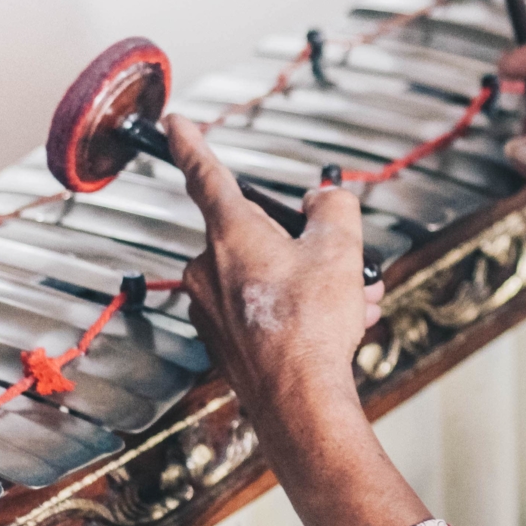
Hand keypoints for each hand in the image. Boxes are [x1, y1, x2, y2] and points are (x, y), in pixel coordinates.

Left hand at [165, 115, 424, 525]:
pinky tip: (332, 328)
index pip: (205, 173)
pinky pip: (262, 308)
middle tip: (341, 264)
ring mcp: (211, 306)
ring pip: (268, 274)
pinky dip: (297, 311)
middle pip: (258, 232)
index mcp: (232, 232)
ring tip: (351, 305)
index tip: (175, 124)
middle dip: (304, 245)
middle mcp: (210, 266)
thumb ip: (332, 207)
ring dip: (311, 283)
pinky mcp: (223, 339)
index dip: (190, 143)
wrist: (299, 401)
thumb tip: (322, 202)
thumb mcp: (340, 246)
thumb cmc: (310, 326)